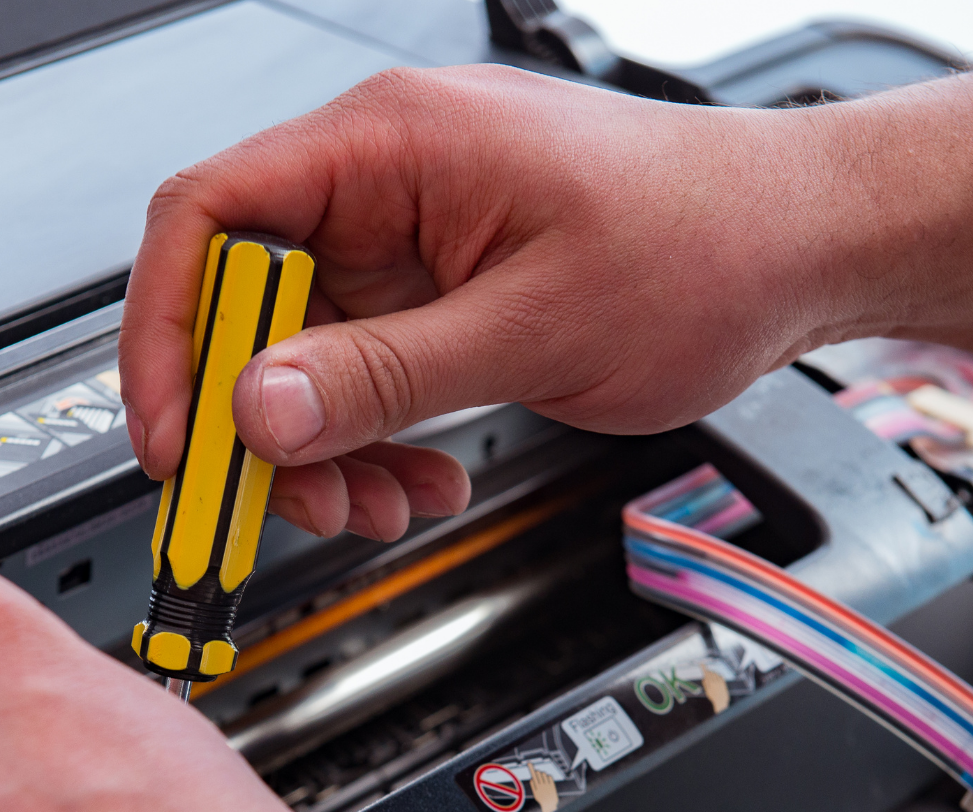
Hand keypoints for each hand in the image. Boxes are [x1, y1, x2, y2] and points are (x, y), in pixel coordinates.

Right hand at [118, 64, 858, 541]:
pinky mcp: (443, 292)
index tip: (182, 432)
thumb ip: (383, 374)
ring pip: (305, 357)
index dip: (169, 331)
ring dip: (326, 447)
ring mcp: (412, 240)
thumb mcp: (531, 327)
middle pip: (249, 304)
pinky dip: (378, 438)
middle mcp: (386, 183)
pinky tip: (421, 478)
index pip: (210, 217)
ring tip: (377, 506)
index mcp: (390, 144)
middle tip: (285, 500)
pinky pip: (367, 373)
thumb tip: (257, 408)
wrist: (802, 249)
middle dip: (260, 417)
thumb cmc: (706, 241)